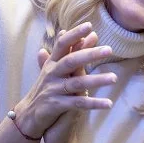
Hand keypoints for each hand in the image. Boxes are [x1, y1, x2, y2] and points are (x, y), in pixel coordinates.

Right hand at [14, 22, 116, 142]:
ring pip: (77, 83)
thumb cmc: (45, 89)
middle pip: (70, 61)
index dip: (74, 34)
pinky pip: (78, 104)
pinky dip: (94, 104)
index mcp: (52, 64)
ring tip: (114, 78)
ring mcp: (53, 90)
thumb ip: (62, 52)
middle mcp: (52, 74)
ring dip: (96, 80)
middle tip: (109, 49)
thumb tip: (64, 30)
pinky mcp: (56, 106)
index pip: (62, 44)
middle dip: (89, 54)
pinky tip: (108, 103)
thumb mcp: (52, 69)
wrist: (29, 116)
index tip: (89, 26)